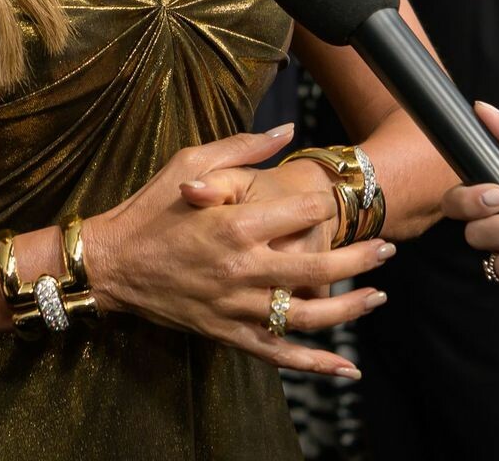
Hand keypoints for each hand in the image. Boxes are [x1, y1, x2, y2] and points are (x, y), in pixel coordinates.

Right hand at [84, 125, 389, 378]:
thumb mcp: (188, 162)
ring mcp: (236, 306)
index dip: (325, 205)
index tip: (338, 200)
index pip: (302, 214)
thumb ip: (241, 148)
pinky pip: (279, 354)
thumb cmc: (150, 208)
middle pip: (318, 268)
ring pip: (307, 315)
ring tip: (378, 296)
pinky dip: (315, 364)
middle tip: (388, 249)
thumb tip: (285, 131)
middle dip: (360, 258)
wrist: (111, 264)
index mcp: (235, 224)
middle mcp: (241, 268)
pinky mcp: (227, 333)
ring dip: (349, 308)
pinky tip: (346, 366)